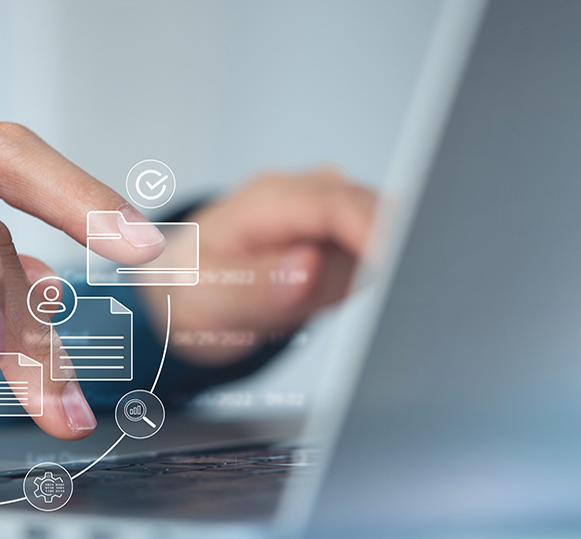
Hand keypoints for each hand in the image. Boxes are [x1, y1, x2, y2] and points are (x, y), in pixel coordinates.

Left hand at [141, 169, 374, 364]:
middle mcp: (302, 192)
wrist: (185, 284)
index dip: (372, 232)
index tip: (395, 263)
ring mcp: (328, 207)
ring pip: (379, 239)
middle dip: (366, 264)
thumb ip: (259, 286)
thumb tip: (308, 267)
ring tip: (299, 300)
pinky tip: (318, 292)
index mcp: (264, 202)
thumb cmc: (192, 286)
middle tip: (320, 304)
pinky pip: (374, 254)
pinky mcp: (344, 228)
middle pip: (369, 216)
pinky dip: (359, 280)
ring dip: (357, 277)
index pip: (334, 205)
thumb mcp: (208, 298)